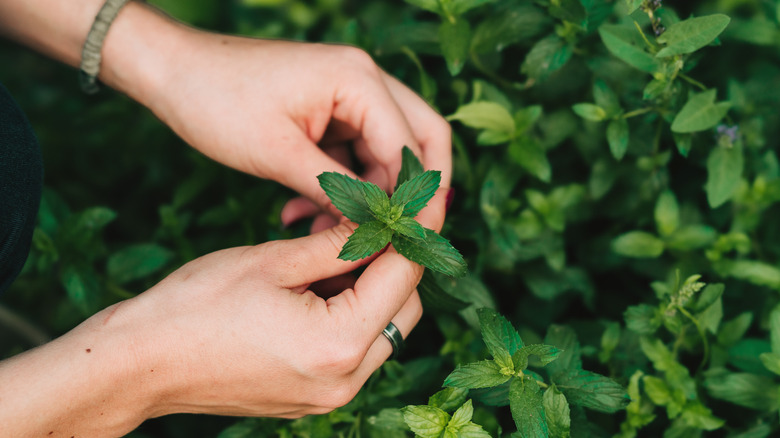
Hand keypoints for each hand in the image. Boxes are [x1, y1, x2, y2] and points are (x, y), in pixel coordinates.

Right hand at [0, 216, 432, 435]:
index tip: (420, 200)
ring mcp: (330, 396)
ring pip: (383, 332)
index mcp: (338, 343)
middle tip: (374, 223)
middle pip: (405, 310)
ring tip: (338, 251)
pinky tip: (321, 284)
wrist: (140, 363)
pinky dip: (352, 315)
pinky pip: (355, 351)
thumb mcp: (273, 260)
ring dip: (374, 290)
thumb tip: (381, 220)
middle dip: (396, 263)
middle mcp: (345, 380)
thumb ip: (338, 243)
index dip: (415, 232)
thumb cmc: (196, 307)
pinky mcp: (314, 397)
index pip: (403, 276)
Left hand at [127, 22, 451, 227]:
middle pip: (418, 140)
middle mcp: (364, 81)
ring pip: (385, 153)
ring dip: (366, 195)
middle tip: (397, 238)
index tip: (406, 242)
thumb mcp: (278, 154)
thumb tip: (375, 228)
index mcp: (358, 80)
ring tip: (325, 231)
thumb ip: (336, 191)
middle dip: (409, 193)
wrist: (172, 72)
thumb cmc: (217, 101)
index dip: (414, 199)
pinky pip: (354, 154)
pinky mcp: (330, 111)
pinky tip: (305, 213)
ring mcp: (348, 95)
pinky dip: (341, 186)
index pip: (410, 146)